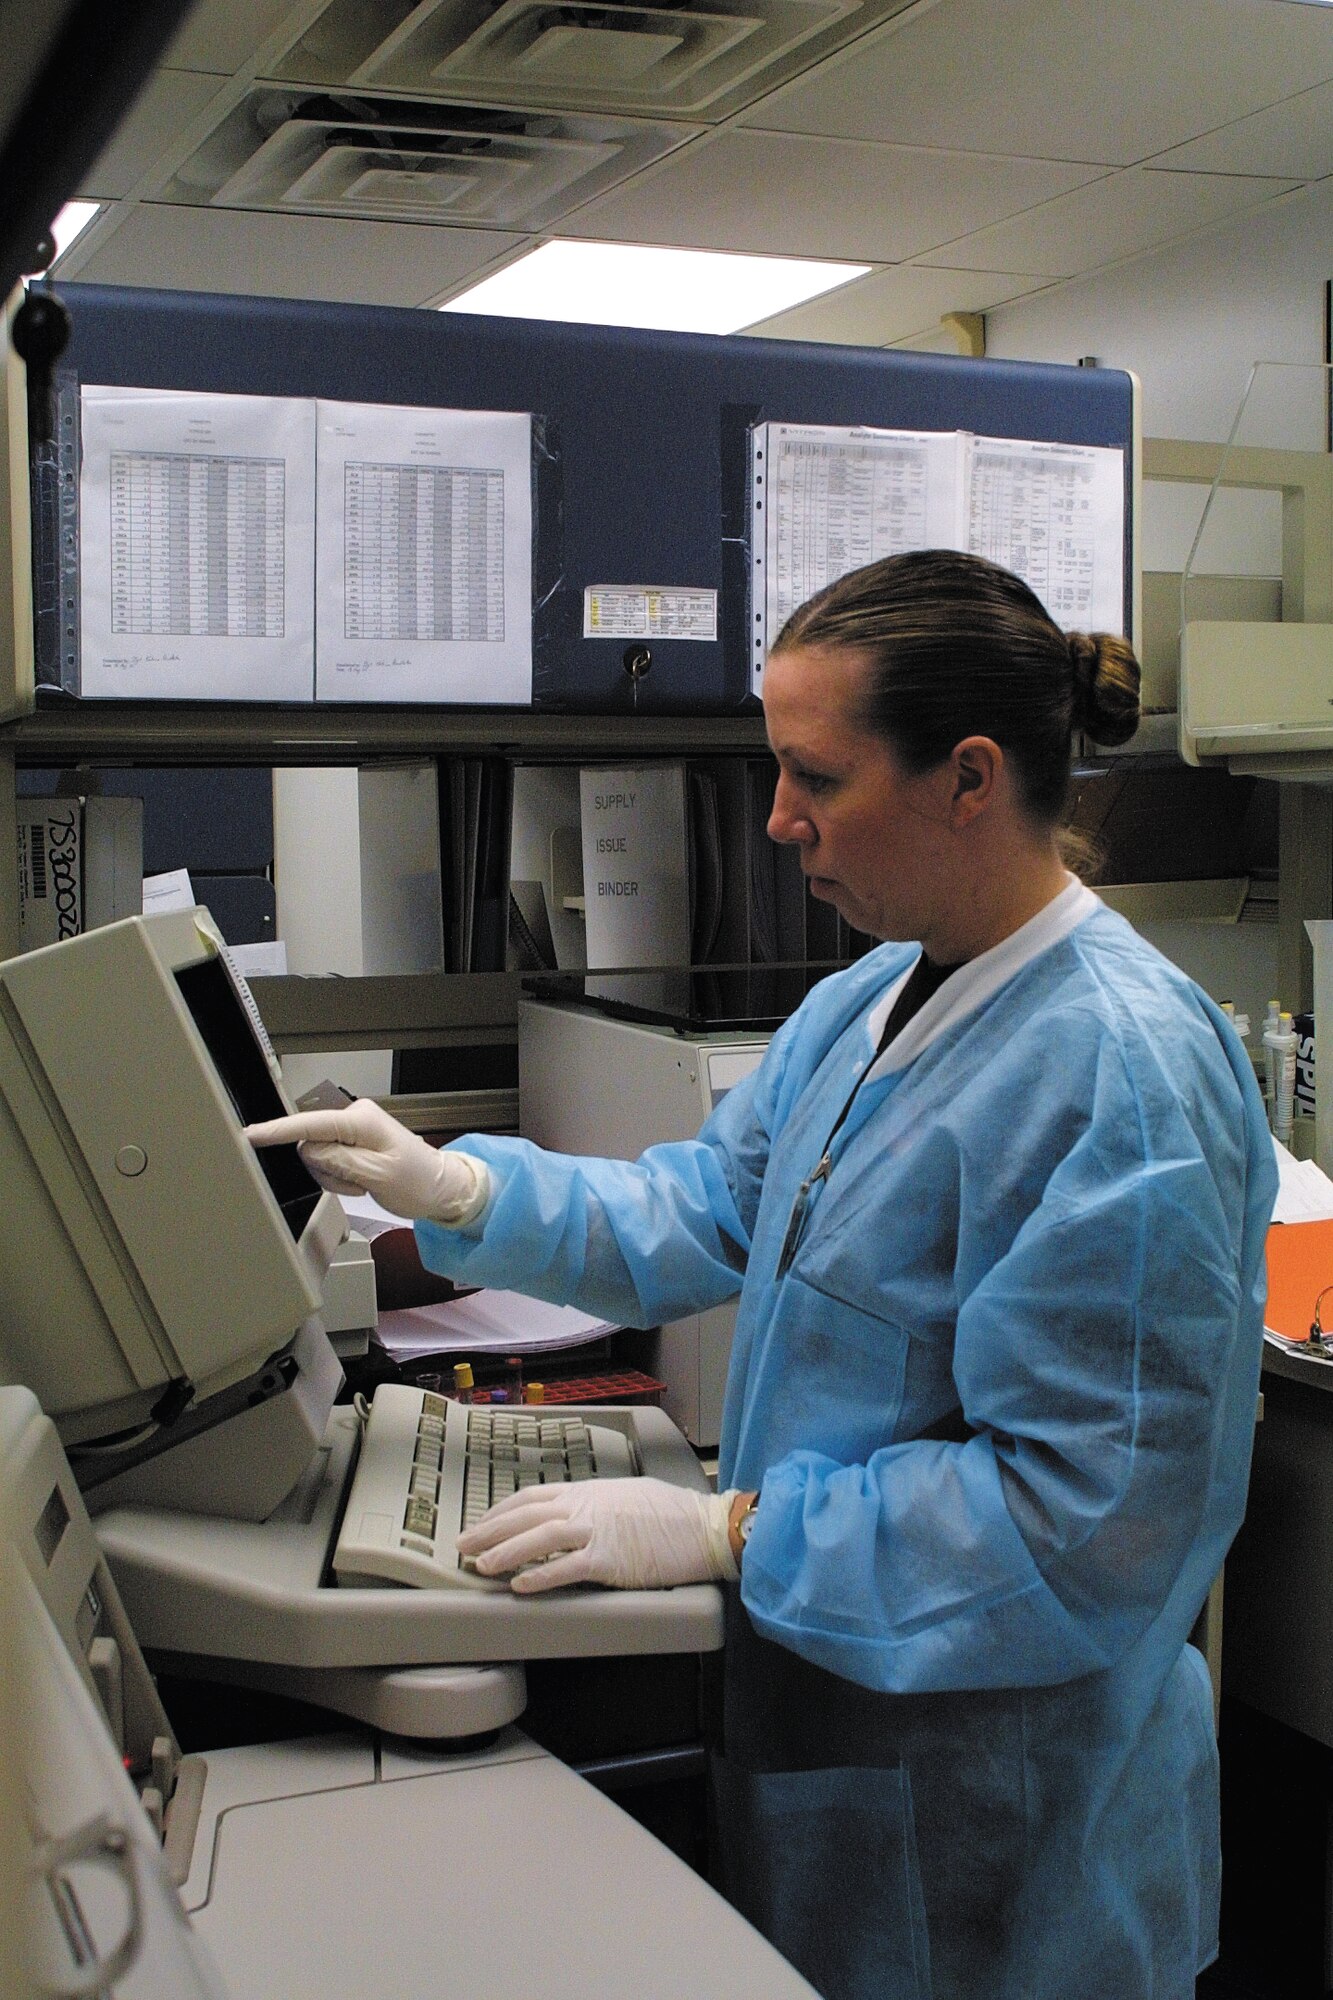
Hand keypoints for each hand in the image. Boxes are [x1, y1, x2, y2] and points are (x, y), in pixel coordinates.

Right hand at [245, 1098, 487, 1223]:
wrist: (439, 1188)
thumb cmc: (417, 1181)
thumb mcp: (377, 1175)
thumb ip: (339, 1160)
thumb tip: (310, 1150)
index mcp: (361, 1120)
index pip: (311, 1124)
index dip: (279, 1130)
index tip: (251, 1134)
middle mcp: (355, 1118)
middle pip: (311, 1144)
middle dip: (325, 1170)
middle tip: (354, 1184)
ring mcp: (353, 1130)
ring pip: (317, 1156)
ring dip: (334, 1177)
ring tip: (362, 1184)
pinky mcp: (352, 1144)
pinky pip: (328, 1162)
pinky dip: (339, 1177)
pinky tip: (360, 1182)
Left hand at [456, 1476, 737, 1592]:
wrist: (703, 1527)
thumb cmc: (671, 1514)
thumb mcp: (624, 1496)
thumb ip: (594, 1504)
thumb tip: (570, 1514)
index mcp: (588, 1491)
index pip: (532, 1498)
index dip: (500, 1512)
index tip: (480, 1525)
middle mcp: (586, 1506)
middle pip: (526, 1515)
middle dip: (490, 1531)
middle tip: (464, 1547)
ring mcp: (597, 1531)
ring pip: (539, 1538)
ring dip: (505, 1552)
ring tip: (481, 1567)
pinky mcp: (610, 1558)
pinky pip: (567, 1567)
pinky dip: (540, 1575)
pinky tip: (520, 1585)